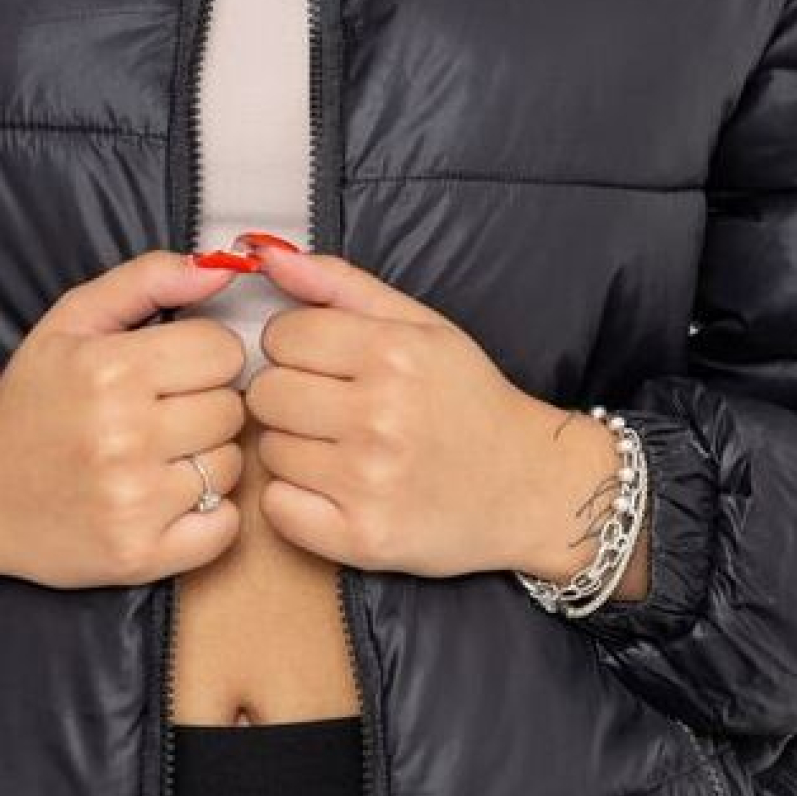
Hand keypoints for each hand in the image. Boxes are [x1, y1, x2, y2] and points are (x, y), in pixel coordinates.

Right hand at [0, 249, 251, 588]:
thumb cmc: (31, 399)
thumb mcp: (72, 321)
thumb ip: (148, 280)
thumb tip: (223, 268)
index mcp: (110, 370)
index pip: (223, 352)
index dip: (203, 357)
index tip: (173, 371)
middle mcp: (123, 436)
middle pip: (231, 409)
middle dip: (203, 406)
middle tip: (162, 415)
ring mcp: (132, 501)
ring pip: (230, 465)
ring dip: (205, 459)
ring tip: (158, 456)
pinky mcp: (140, 555)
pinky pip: (224, 526)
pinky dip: (208, 515)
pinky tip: (169, 498)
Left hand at [241, 240, 644, 588]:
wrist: (530, 488)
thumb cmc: (471, 402)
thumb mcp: (423, 326)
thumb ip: (342, 285)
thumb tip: (269, 257)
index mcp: (394, 354)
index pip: (281, 337)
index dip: (296, 349)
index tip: (325, 366)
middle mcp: (381, 416)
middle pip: (266, 394)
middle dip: (289, 398)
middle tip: (330, 411)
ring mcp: (371, 481)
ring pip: (269, 450)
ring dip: (294, 449)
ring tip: (341, 451)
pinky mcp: (363, 538)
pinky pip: (277, 508)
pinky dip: (294, 501)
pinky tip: (333, 490)